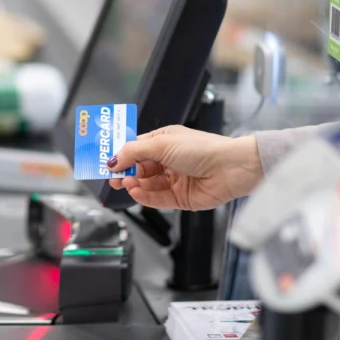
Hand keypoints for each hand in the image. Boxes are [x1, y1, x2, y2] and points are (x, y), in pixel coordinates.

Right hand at [106, 127, 261, 210]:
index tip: (108, 162)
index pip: (137, 148)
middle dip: (126, 172)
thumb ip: (134, 152)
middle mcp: (170, 160)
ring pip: (147, 184)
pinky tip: (136, 193)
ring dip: (135, 184)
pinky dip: (145, 197)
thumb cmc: (203, 149)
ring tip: (125, 184)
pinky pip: (158, 199)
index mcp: (165, 141)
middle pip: (140, 168)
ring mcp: (175, 179)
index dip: (123, 155)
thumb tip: (114, 159)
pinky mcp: (181, 197)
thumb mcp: (162, 144)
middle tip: (113, 177)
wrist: (231, 169)